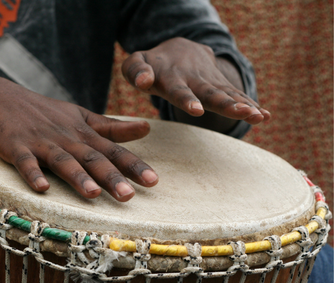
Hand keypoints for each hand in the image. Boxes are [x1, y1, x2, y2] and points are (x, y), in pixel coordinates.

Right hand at [0, 76, 157, 200]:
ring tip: (92, 195)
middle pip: (91, 158)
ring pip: (62, 161)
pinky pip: (25, 162)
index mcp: (83, 133)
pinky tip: (42, 188)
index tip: (153, 181)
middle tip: (129, 196)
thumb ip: (112, 126)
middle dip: (110, 177)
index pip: (113, 150)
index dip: (133, 165)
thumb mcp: (80, 115)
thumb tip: (147, 128)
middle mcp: (66, 138)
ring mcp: (41, 142)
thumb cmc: (44, 111)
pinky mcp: (15, 146)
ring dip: (77, 177)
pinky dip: (32, 173)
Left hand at [122, 37, 269, 124]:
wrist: (177, 48)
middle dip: (226, 105)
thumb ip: (135, 71)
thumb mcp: (135, 63)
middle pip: (211, 94)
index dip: (187, 99)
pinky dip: (250, 103)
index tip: (196, 110)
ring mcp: (210, 82)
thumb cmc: (150, 63)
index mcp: (171, 78)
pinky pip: (236, 95)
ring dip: (243, 105)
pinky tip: (265, 115)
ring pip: (228, 94)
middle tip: (243, 113)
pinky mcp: (220, 85)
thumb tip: (145, 82)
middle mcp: (194, 80)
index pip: (179, 90)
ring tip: (259, 116)